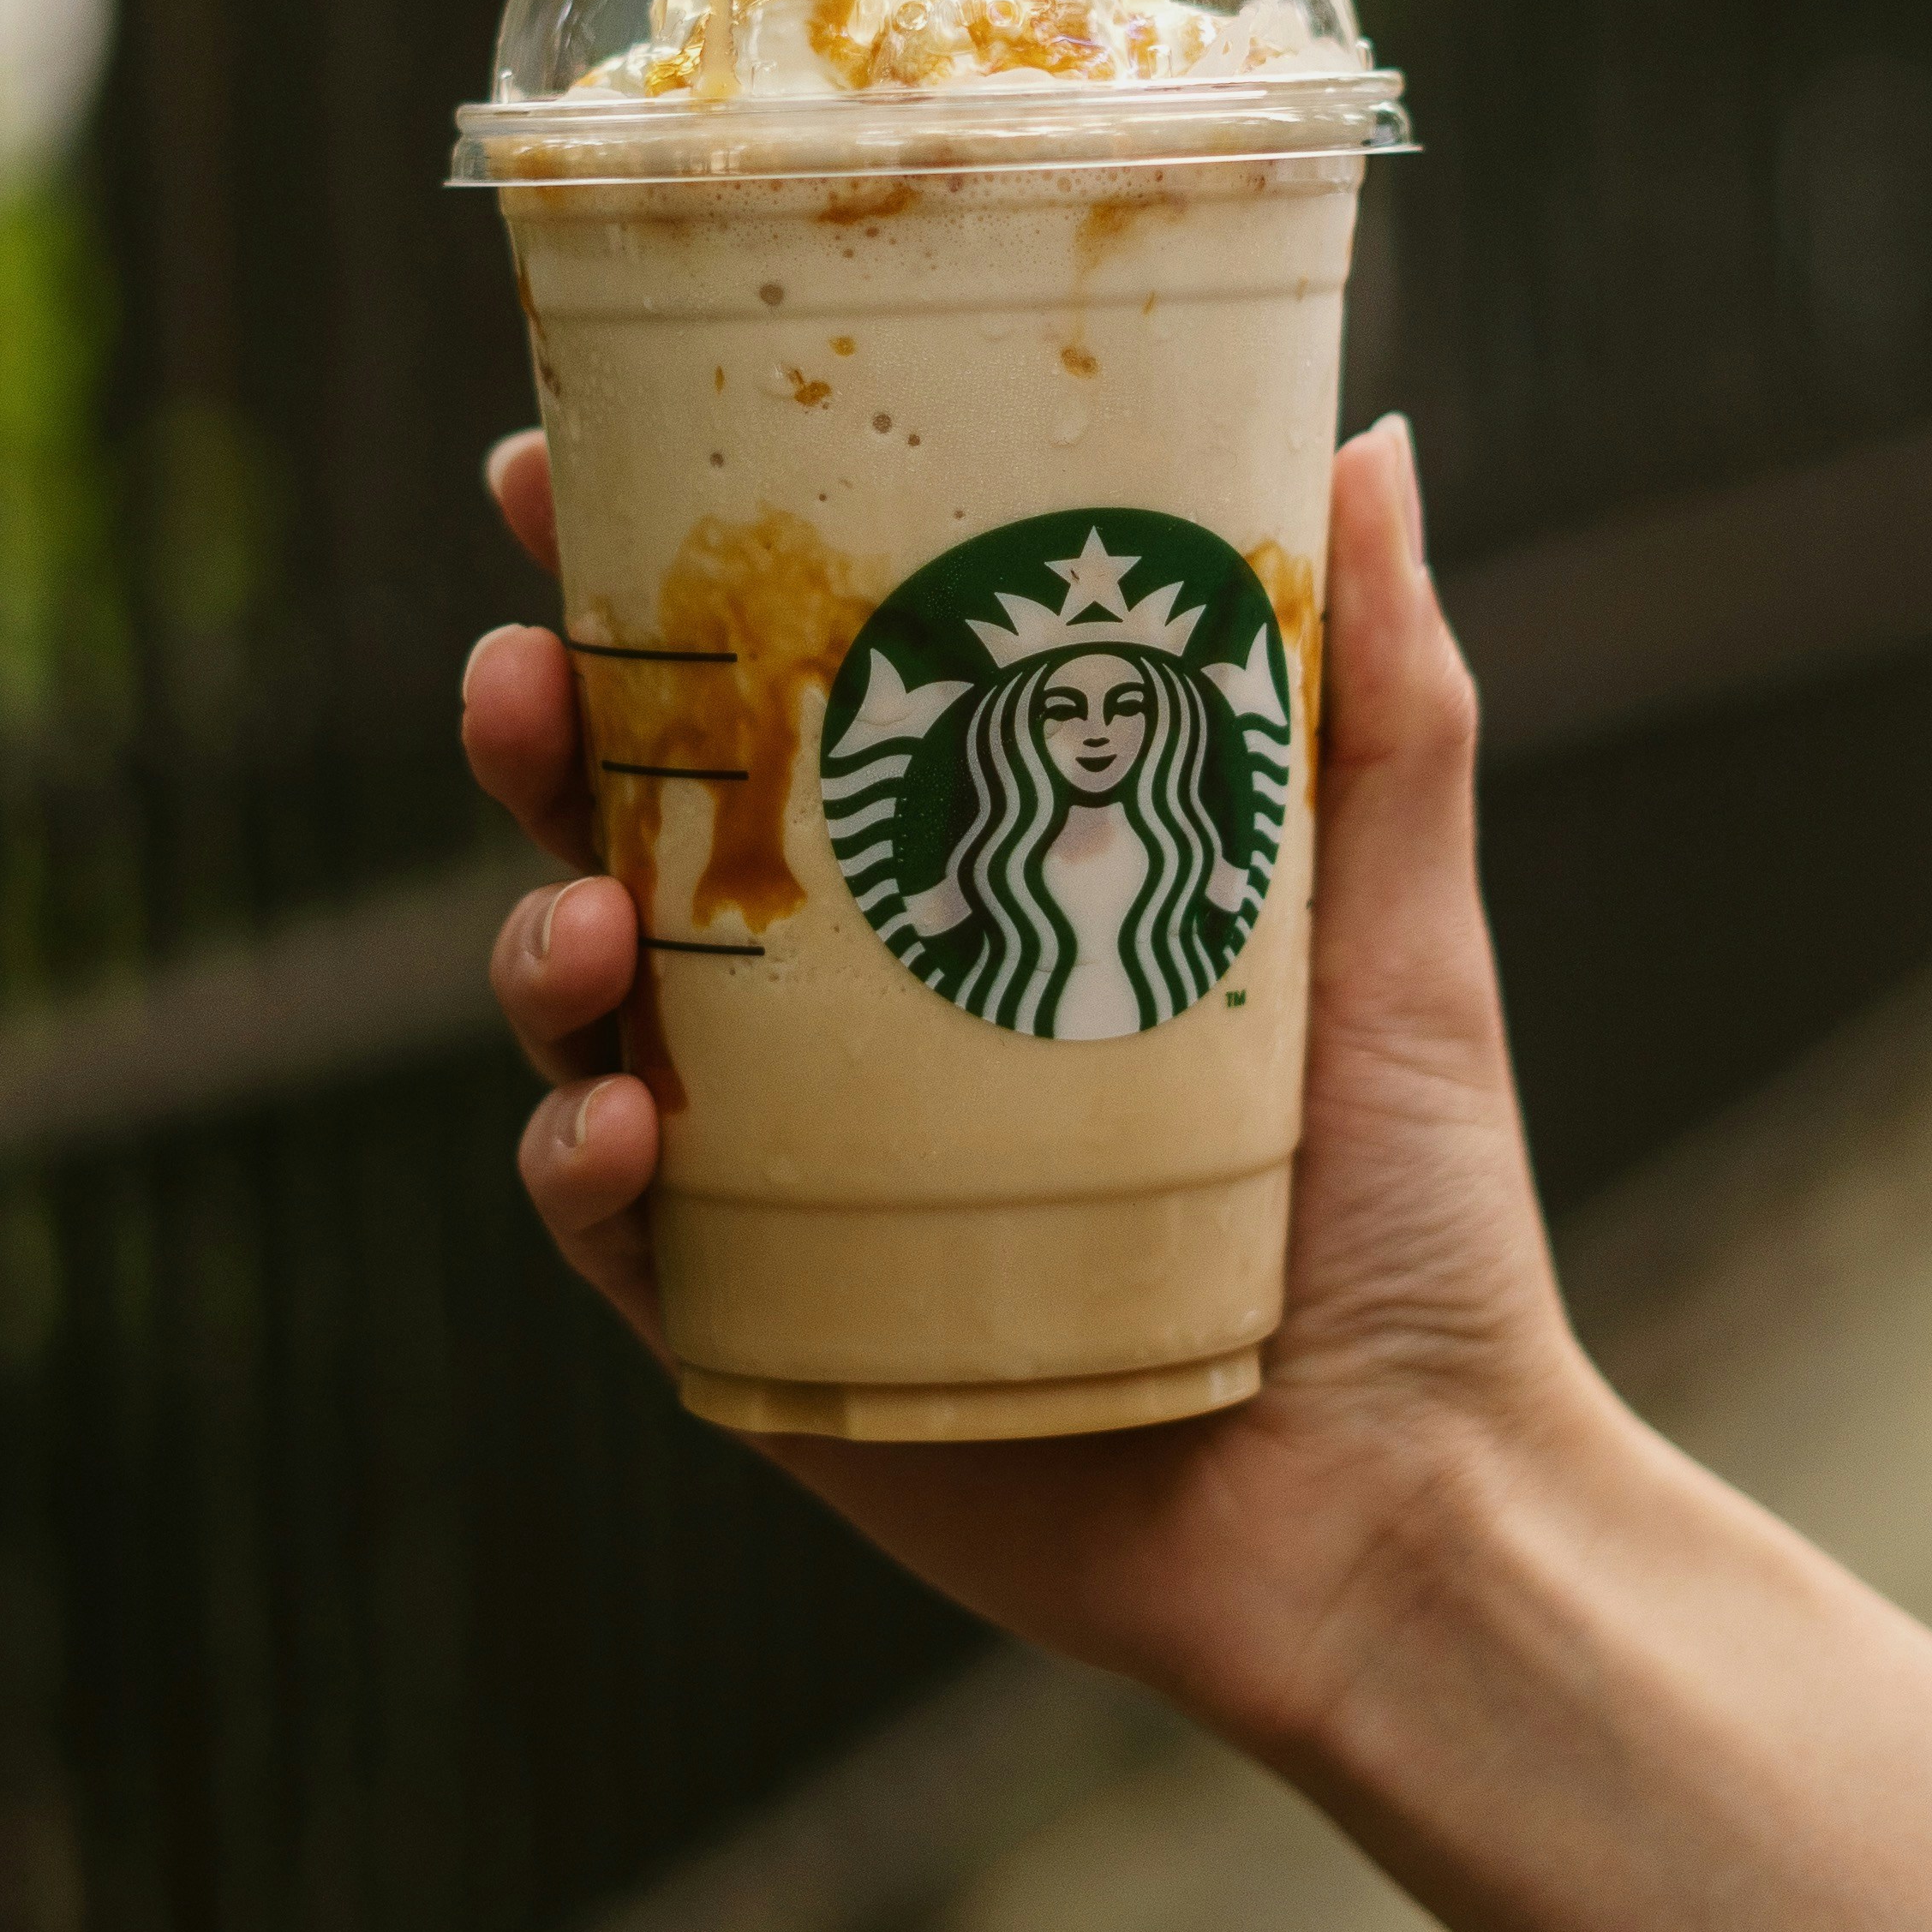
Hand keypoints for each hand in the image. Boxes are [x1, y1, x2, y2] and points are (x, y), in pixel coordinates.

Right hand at [459, 417, 1622, 1755]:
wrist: (1404, 1493)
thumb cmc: (1415, 1206)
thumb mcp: (1397, 917)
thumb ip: (1382, 694)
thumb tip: (1370, 438)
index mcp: (952, 875)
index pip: (761, 693)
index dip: (632, 582)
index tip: (553, 470)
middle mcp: (840, 1008)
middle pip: (619, 826)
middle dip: (530, 731)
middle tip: (516, 671)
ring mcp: (784, 1167)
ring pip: (579, 1015)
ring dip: (528, 937)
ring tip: (581, 917)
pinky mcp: (761, 1328)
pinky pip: (612, 1230)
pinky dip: (580, 1162)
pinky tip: (626, 1122)